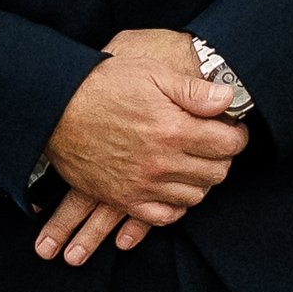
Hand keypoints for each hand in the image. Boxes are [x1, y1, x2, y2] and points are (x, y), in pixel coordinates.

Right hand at [36, 48, 247, 266]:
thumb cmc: (104, 85)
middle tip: (213, 145)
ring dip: (199, 181)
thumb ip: (194, 91)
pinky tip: (173, 188)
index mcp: (175, 130)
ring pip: (194, 196)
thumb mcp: (152, 75)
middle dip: (221, 158)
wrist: (56, 108)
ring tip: (192, 163)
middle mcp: (162, 163)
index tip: (231, 130)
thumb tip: (228, 99)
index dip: (237, 136)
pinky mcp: (123, 198)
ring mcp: (142, 185)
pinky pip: (163, 216)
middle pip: (216, 173)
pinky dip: (174, 206)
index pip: (229, 146)